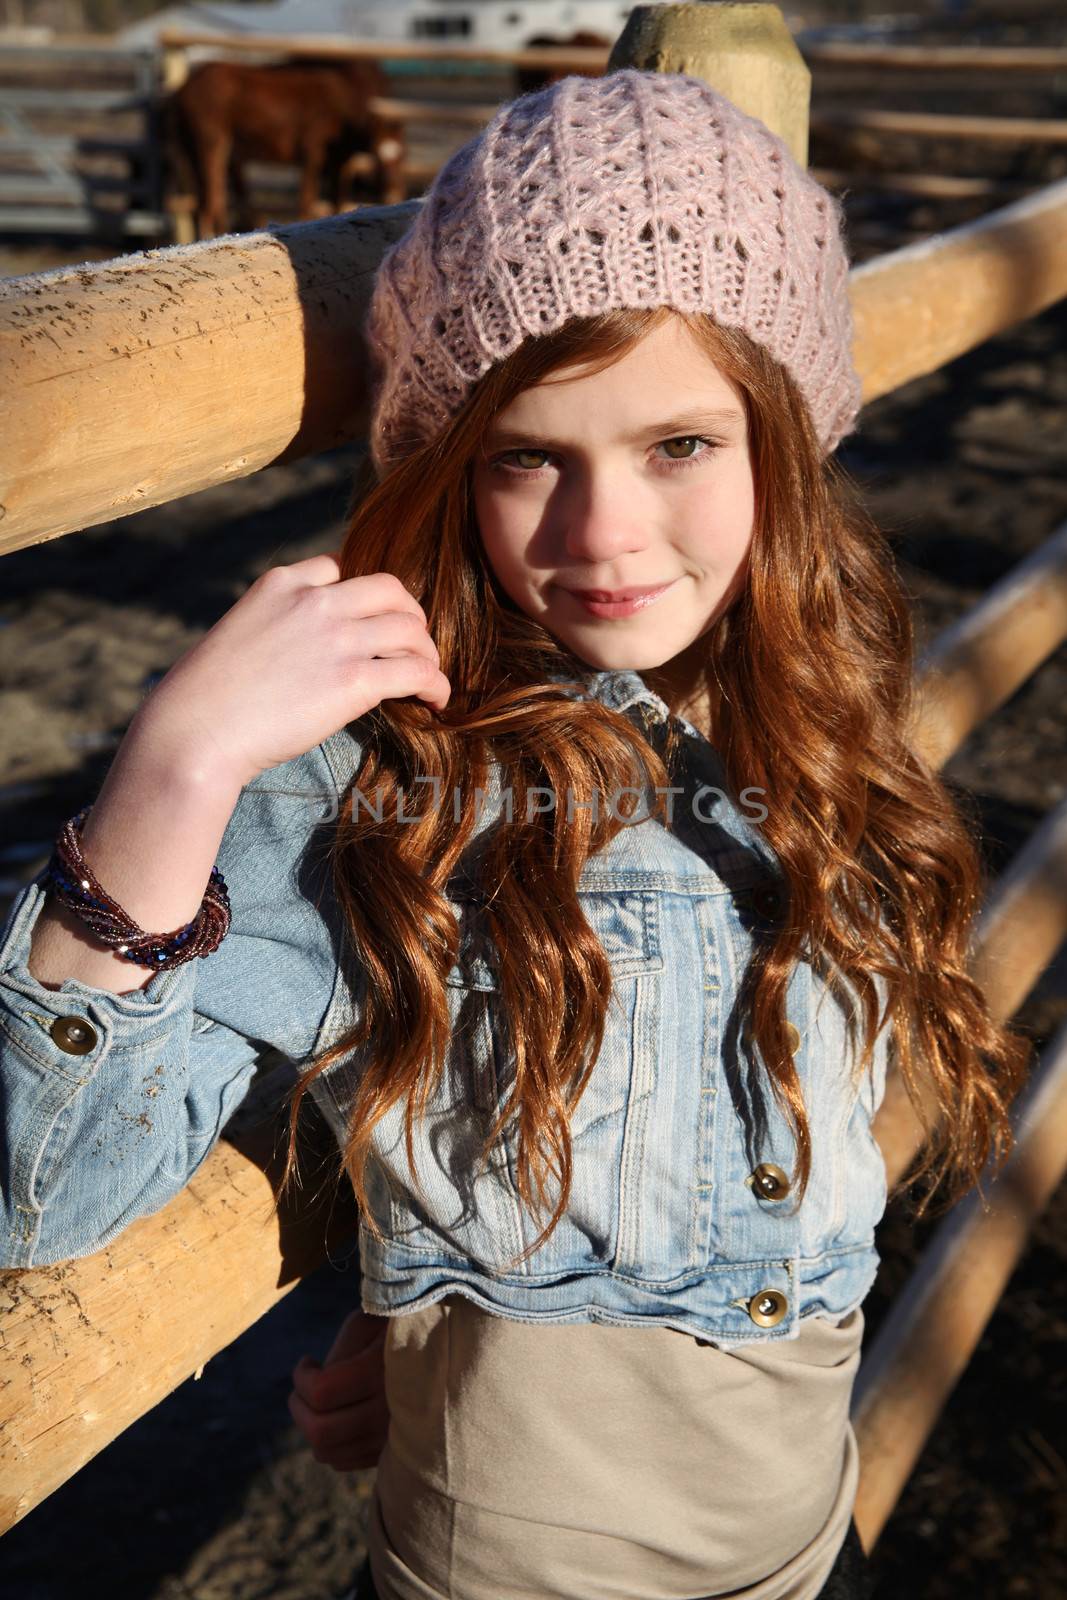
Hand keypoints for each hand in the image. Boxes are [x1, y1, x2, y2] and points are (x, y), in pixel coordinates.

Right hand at [139, 552, 451, 790]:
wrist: (194, 732)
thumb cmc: (203, 697)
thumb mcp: (237, 633)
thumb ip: (274, 625)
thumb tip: (294, 650)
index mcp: (280, 582)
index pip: (340, 565)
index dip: (363, 593)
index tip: (371, 617)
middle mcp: (314, 601)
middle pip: (390, 589)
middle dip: (410, 614)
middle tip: (412, 644)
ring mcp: (337, 638)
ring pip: (411, 628)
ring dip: (427, 652)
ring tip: (427, 676)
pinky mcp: (353, 681)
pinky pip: (416, 672)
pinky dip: (436, 685)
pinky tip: (436, 701)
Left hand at [288, 1308, 389, 1471]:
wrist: (449, 1356)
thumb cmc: (401, 1329)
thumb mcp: (371, 1320)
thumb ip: (342, 1347)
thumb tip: (317, 1381)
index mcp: (383, 1373)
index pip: (322, 1392)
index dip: (302, 1378)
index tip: (307, 1361)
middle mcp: (389, 1412)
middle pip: (321, 1431)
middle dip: (299, 1407)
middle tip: (303, 1385)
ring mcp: (392, 1439)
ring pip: (328, 1453)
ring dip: (311, 1426)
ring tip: (319, 1401)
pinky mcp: (392, 1453)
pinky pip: (344, 1461)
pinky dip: (330, 1443)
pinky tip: (338, 1416)